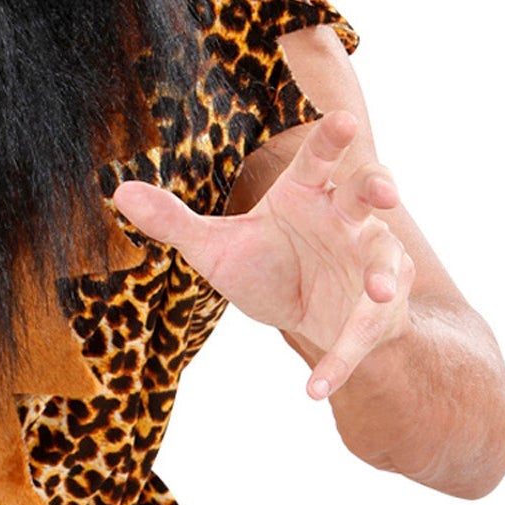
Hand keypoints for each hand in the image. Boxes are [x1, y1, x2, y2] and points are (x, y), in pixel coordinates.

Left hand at [112, 111, 414, 399]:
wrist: (301, 316)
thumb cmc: (265, 264)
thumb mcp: (215, 247)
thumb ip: (174, 221)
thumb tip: (119, 191)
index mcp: (306, 193)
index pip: (318, 159)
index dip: (331, 139)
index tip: (341, 117)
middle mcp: (345, 220)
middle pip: (368, 193)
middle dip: (378, 188)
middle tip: (383, 189)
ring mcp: (369, 262)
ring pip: (385, 260)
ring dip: (384, 276)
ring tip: (379, 292)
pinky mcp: (377, 311)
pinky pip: (363, 332)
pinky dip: (342, 360)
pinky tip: (316, 387)